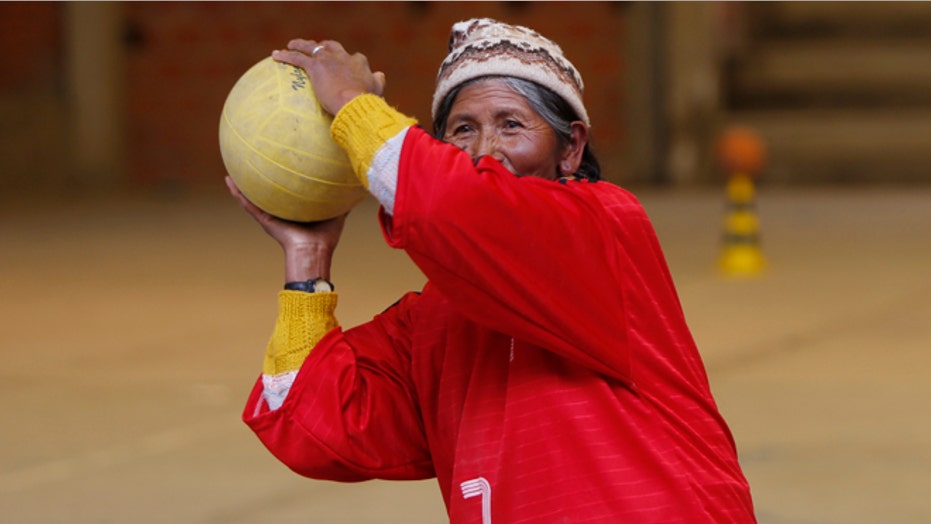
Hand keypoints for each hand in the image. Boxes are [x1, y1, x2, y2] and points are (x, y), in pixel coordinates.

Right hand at [226, 176, 346, 280]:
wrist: (314, 252)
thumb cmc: (326, 237)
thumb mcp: (336, 212)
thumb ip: (341, 200)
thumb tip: (352, 186)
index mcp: (294, 211)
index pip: (286, 193)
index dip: (282, 181)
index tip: (277, 165)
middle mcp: (280, 213)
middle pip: (267, 194)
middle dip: (259, 182)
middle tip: (250, 163)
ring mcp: (270, 216)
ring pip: (252, 198)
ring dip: (241, 186)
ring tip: (231, 171)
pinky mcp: (264, 219)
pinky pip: (248, 204)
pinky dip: (237, 193)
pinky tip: (229, 180)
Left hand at [272, 39, 385, 114]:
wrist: (354, 102)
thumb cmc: (366, 100)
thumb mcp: (377, 89)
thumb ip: (378, 80)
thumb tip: (380, 74)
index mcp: (358, 62)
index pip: (352, 57)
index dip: (346, 60)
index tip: (343, 65)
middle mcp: (343, 57)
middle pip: (330, 46)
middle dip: (323, 46)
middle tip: (316, 48)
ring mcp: (328, 60)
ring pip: (311, 47)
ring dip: (301, 45)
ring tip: (292, 45)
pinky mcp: (315, 67)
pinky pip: (297, 59)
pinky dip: (285, 56)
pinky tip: (276, 55)